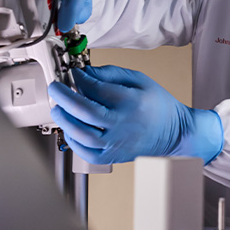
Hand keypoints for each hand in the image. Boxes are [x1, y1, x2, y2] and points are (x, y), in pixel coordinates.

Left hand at [48, 65, 222, 164]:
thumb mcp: (139, 80)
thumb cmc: (158, 106)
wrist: (174, 133)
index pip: (95, 88)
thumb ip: (111, 73)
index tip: (72, 73)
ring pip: (81, 134)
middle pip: (84, 111)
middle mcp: (121, 124)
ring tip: (58, 109)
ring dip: (64, 119)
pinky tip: (70, 128)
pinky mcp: (112, 157)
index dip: (78, 79)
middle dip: (63, 97)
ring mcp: (115, 143)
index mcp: (130, 102)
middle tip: (55, 88)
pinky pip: (85, 152)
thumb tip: (85, 72)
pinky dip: (72, 140)